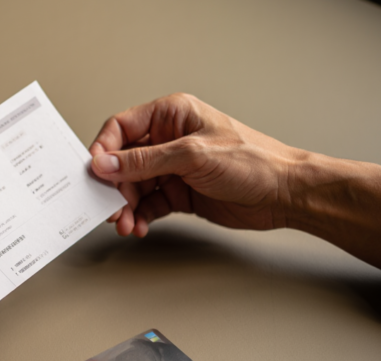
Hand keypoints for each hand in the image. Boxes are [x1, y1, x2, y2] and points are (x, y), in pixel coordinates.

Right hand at [88, 93, 380, 279]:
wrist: (286, 194)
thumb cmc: (255, 162)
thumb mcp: (193, 156)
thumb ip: (144, 161)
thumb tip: (106, 163)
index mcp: (172, 115)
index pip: (122, 127)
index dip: (103, 149)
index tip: (94, 172)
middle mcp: (168, 139)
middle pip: (123, 161)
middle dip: (114, 186)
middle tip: (110, 206)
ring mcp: (173, 168)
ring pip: (133, 187)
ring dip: (124, 207)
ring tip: (124, 223)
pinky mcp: (178, 192)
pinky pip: (147, 205)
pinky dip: (140, 217)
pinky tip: (139, 226)